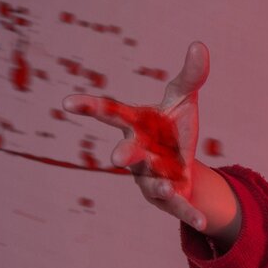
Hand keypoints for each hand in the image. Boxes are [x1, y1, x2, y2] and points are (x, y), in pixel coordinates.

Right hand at [62, 41, 210, 230]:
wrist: (183, 166)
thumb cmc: (172, 129)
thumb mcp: (184, 99)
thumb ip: (190, 75)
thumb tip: (199, 44)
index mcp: (137, 126)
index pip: (110, 113)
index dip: (89, 107)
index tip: (66, 103)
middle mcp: (138, 153)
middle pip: (127, 153)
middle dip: (123, 154)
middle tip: (115, 158)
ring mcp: (151, 177)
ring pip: (152, 182)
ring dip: (157, 184)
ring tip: (164, 186)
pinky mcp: (171, 197)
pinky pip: (178, 206)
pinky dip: (189, 213)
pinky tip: (201, 222)